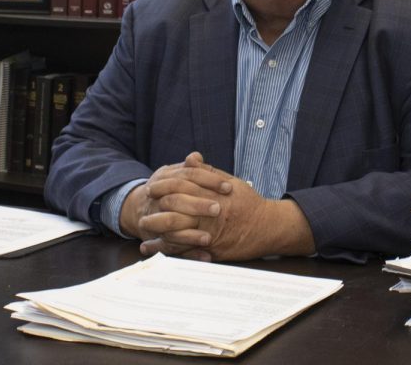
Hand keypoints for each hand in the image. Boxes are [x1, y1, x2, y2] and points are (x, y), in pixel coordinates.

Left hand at [139, 153, 315, 261]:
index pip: (182, 188)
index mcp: (213, 195)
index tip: (151, 187)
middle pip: (176, 212)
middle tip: (143, 211)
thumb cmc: (248, 202)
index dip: (164, 187)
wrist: (268, 227)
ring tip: (143, 231)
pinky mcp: (213, 251)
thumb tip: (190, 158)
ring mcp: (211, 235)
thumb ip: (207, 172)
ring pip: (179, 235)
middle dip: (156, 212)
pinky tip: (154, 249)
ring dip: (158, 234)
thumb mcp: (230, 181)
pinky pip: (186, 252)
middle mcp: (210, 215)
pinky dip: (168, 250)